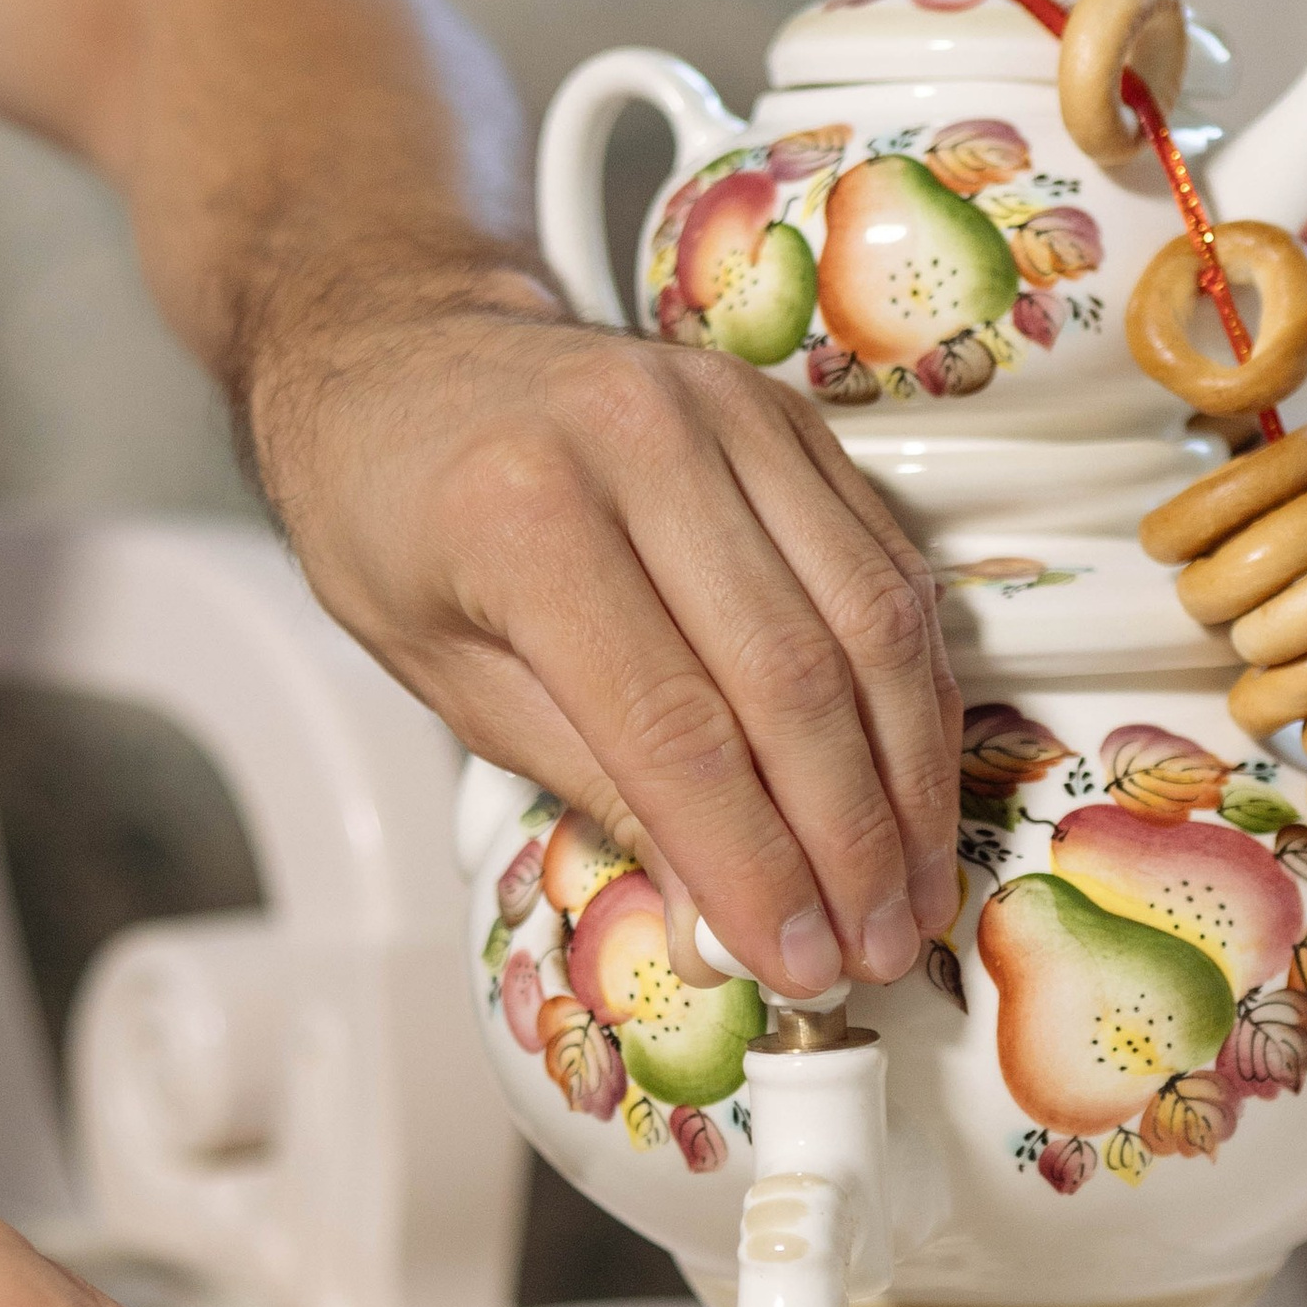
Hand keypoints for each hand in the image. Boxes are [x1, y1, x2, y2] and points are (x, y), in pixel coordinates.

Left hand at [247, 276, 962, 999]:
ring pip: (868, 619)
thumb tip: (716, 917)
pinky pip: (884, 563)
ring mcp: (728, 417)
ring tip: (909, 890)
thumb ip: (593, 785)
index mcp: (524, 515)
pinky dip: (912, 684)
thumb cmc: (393, 511)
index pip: (674, 727)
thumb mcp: (446, 674)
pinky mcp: (787, 417)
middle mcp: (640, 445)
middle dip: (847, 840)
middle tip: (869, 948)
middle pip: (791, 677)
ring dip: (905, 777)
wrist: (400, 348)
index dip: (750, 862)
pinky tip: (912, 778)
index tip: (791, 958)